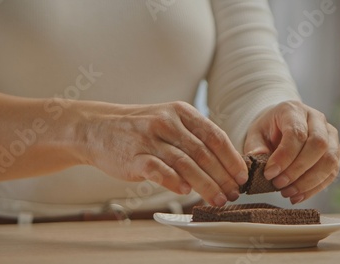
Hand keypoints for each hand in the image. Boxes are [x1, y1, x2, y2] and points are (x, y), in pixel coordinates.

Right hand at [81, 101, 247, 205]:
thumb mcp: (167, 120)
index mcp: (180, 112)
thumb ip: (192, 137)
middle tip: (233, 193)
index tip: (242, 175)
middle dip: (223, 176)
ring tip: (218, 199)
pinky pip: (159, 170)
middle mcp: (167, 122)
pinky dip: (174, 182)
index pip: (214, 136)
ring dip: (206, 185)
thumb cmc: (138, 128)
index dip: (231, 158)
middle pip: (204, 153)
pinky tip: (186, 192)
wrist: (97, 128)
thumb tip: (222, 162)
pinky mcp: (134, 157)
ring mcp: (150, 139)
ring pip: (186, 164)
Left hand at [243, 100, 339, 203]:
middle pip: (318, 144)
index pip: (297, 133)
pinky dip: (315, 188)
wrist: (280, 128)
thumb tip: (257, 158)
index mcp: (294, 110)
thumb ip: (255, 145)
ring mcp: (330, 135)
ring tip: (287, 193)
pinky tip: (297, 196)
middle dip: (298, 169)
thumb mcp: (255, 134)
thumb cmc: (268, 131)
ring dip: (308, 181)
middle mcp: (317, 119)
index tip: (269, 174)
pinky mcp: (335, 152)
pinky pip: (332, 172)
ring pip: (330, 160)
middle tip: (278, 184)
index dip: (284, 156)